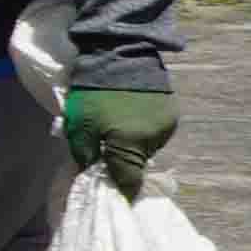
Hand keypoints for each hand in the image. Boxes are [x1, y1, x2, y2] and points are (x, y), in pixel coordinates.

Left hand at [62, 84, 177, 189]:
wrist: (117, 55)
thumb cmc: (92, 92)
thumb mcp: (78, 126)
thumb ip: (85, 155)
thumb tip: (90, 175)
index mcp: (130, 145)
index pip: (130, 182)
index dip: (122, 191)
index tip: (115, 195)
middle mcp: (154, 139)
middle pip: (138, 163)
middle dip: (124, 162)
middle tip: (109, 150)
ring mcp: (166, 125)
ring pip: (148, 148)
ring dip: (134, 144)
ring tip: (119, 127)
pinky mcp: (172, 113)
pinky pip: (156, 132)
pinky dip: (144, 130)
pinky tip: (132, 117)